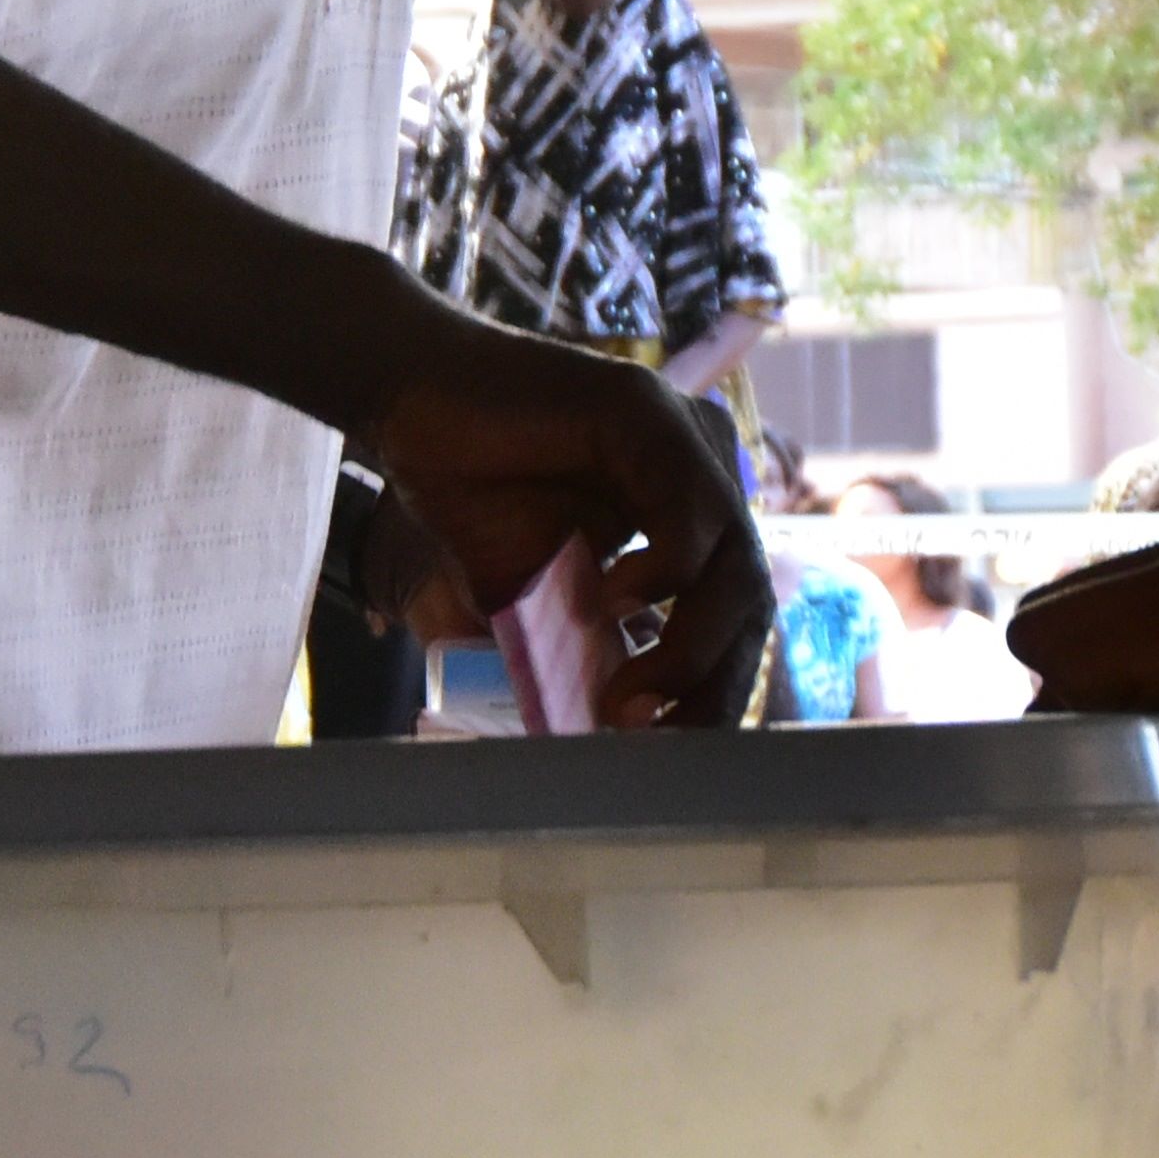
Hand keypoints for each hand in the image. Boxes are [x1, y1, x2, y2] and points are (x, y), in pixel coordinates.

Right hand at [348, 305, 770, 725]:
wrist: (409, 406)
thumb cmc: (471, 492)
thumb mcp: (536, 591)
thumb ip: (581, 646)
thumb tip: (610, 735)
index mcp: (687, 520)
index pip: (736, 618)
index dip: (716, 692)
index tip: (668, 751)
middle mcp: (701, 480)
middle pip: (749, 601)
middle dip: (709, 685)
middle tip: (647, 734)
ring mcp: (685, 442)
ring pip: (734, 566)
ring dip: (690, 649)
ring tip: (628, 695)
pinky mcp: (649, 413)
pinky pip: (689, 510)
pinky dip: (663, 572)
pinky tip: (607, 601)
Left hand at [1007, 518, 1158, 835]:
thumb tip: (1068, 683)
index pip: (1084, 594)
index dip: (1087, 662)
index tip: (1137, 709)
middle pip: (1051, 611)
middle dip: (1070, 677)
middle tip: (1143, 731)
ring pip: (1047, 637)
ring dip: (1079, 699)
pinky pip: (1070, 665)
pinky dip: (1088, 711)